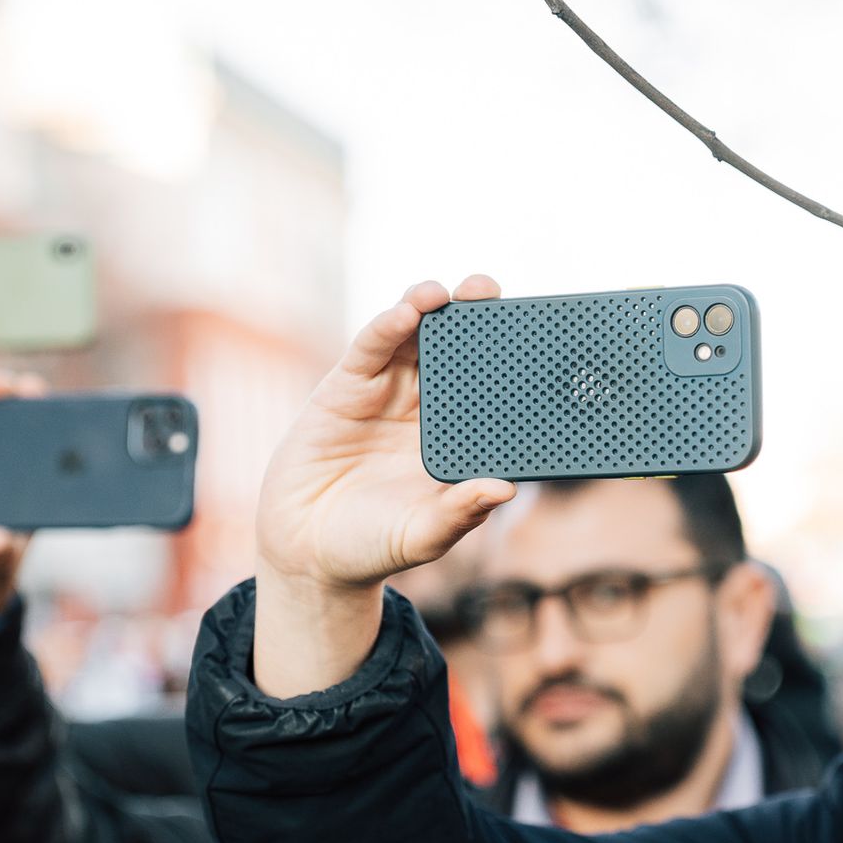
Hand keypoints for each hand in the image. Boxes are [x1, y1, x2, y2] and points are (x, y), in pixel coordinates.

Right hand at [253, 277, 515, 696]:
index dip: (511, 360)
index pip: (491, 389)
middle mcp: (426, 408)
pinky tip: (405, 312)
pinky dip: (388, 326)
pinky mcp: (346, 387)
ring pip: (415, 337)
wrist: (306, 551)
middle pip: (457, 349)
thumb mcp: (422, 536)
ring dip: (431, 308)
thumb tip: (505, 490)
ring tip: (447, 293)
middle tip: (490, 290)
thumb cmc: (372, 546)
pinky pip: (371, 348)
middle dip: (473, 316)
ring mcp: (387, 393)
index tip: (535, 335)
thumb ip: (459, 514)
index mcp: (456, 439)